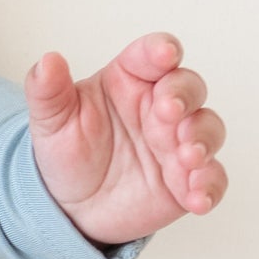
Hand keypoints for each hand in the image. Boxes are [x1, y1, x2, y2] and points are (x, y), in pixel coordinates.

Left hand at [25, 32, 227, 243]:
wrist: (70, 207)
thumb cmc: (68, 153)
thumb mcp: (52, 122)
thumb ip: (48, 90)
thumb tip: (48, 60)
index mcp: (129, 80)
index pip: (152, 55)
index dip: (162, 51)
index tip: (165, 55)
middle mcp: (161, 106)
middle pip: (189, 87)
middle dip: (184, 96)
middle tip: (167, 112)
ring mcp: (178, 142)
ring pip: (208, 128)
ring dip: (202, 139)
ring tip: (186, 156)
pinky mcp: (188, 179)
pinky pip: (211, 178)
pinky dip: (209, 186)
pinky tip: (196, 197)